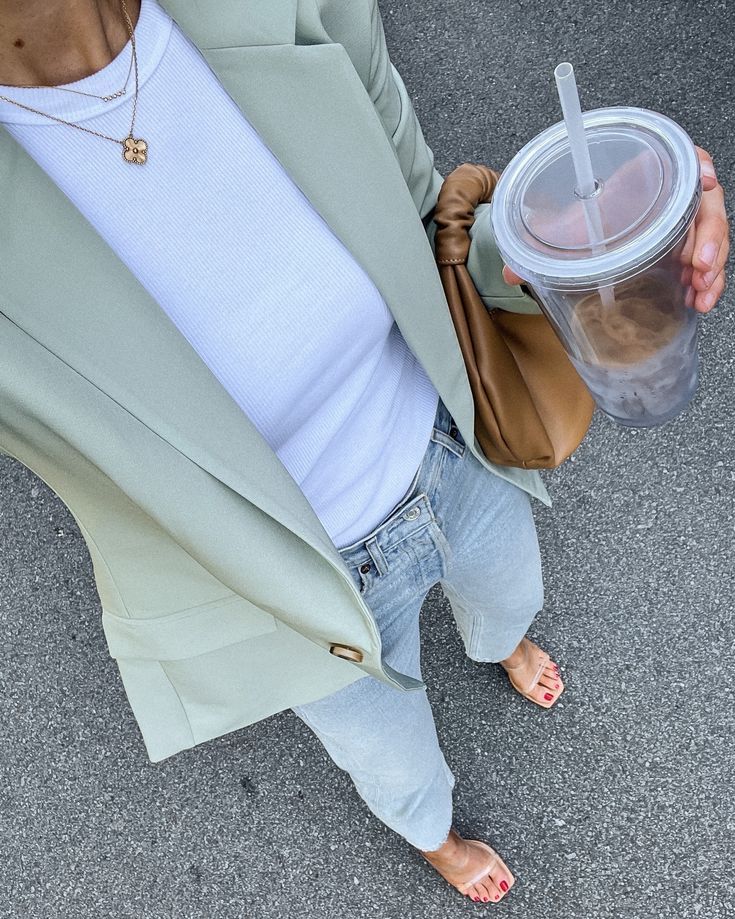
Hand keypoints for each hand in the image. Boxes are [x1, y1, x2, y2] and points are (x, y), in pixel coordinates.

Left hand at [502, 145, 728, 313]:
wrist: (582, 239)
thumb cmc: (582, 222)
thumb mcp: (561, 230)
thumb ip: (538, 246)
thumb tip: (510, 272)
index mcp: (643, 179)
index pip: (684, 162)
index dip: (700, 170)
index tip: (706, 182)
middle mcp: (668, 200)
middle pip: (706, 207)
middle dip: (710, 238)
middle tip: (698, 266)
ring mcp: (679, 226)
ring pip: (710, 239)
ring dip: (711, 268)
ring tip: (700, 293)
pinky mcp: (682, 250)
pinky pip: (704, 263)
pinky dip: (705, 283)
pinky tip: (699, 302)